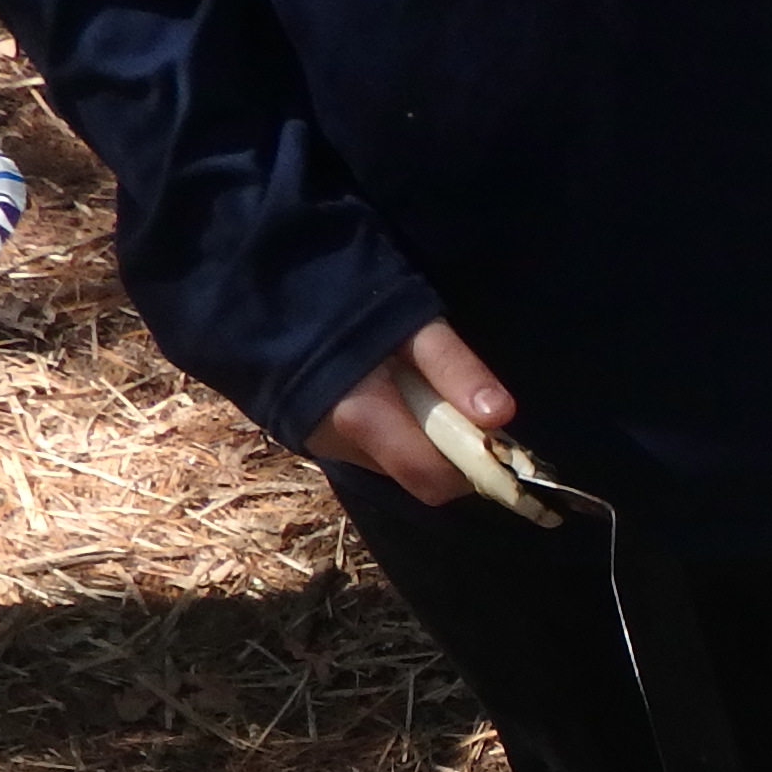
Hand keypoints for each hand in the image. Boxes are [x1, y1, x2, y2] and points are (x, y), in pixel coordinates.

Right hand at [304, 319, 512, 507]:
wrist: (272, 293)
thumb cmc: (348, 301)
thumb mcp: (410, 324)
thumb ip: (453, 370)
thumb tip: (500, 417)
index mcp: (362, 418)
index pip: (431, 478)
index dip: (471, 467)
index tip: (492, 436)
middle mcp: (342, 446)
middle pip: (419, 477)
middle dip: (450, 454)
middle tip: (458, 407)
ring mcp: (328, 447)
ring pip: (399, 465)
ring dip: (424, 441)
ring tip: (418, 389)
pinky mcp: (320, 441)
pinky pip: (378, 452)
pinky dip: (398, 432)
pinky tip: (390, 393)